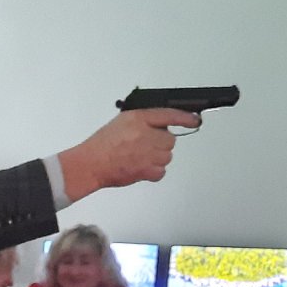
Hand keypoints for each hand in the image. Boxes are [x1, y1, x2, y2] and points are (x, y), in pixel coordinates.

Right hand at [58, 108, 200, 200]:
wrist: (91, 163)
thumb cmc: (102, 145)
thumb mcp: (122, 122)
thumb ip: (143, 121)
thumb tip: (159, 126)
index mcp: (139, 118)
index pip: (169, 114)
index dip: (185, 118)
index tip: (195, 120)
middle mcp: (146, 134)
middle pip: (170, 139)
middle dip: (161, 143)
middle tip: (145, 146)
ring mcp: (148, 153)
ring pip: (167, 156)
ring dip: (157, 157)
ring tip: (140, 157)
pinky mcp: (147, 170)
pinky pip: (161, 171)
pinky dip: (154, 171)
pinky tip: (141, 167)